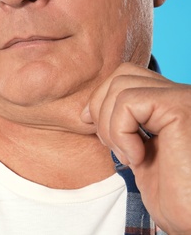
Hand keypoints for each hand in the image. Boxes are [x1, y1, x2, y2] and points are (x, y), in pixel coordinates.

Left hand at [80, 62, 190, 233]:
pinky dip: (120, 132)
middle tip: (110, 145)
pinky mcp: (181, 109)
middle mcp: (180, 95)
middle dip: (100, 108)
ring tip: (128, 156)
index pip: (125, 77)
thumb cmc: (173, 196)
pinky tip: (137, 158)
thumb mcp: (138, 152)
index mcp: (170, 105)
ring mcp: (183, 99)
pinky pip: (128, 103)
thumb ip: (123, 126)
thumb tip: (89, 110)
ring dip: (110, 126)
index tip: (92, 127)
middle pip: (121, 74)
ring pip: (120, 85)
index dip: (100, 99)